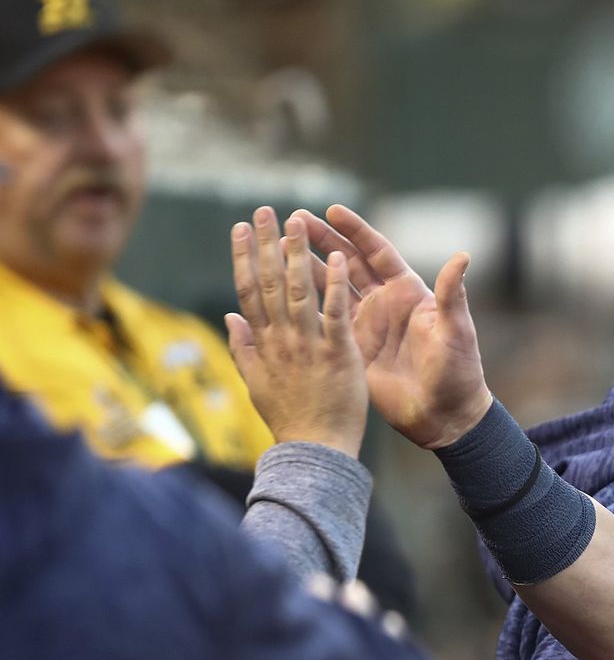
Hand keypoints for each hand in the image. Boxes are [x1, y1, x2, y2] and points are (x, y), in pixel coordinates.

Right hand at [226, 207, 367, 456]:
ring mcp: (308, 345)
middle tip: (264, 210)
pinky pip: (336, 313)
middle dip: (266, 244)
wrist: (316, 449)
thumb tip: (229, 318)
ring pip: (299, 291)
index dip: (244, 258)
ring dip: (297, 254)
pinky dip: (335, 285)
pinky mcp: (338, 354)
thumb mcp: (256, 383)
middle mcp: (281, 340)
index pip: (249, 291)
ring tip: (298, 221)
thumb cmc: (290, 419)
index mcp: (263, 344)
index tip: (240, 228)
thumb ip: (243, 348)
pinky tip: (337, 257)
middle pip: (269, 284)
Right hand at [294, 204, 491, 449]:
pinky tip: (281, 290)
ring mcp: (366, 324)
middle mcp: (384, 303)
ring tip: (280, 246)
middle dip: (322, 241)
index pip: (377, 252)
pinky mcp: (352, 348)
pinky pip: (324, 320)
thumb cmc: (458, 371)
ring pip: (331, 288)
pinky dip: (305, 304)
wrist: (444, 414)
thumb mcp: (455, 331)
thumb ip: (452, 294)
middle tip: (294, 220)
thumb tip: (463, 256)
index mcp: (408, 292)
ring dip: (306, 267)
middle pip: (348, 263)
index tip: (331, 211)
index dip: (355, 231)